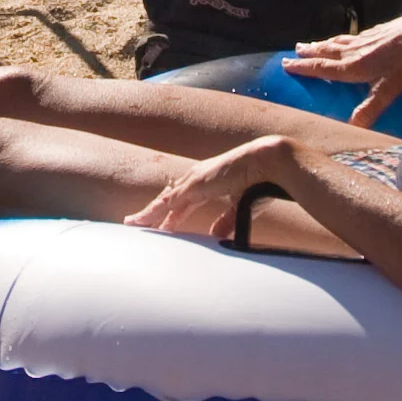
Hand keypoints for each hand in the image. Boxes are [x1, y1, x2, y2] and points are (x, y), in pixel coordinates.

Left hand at [125, 136, 294, 242]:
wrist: (269, 163)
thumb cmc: (260, 182)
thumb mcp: (238, 208)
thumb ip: (224, 223)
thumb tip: (214, 237)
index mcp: (208, 182)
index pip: (182, 201)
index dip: (170, 213)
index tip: (161, 225)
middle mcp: (197, 179)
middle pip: (169, 200)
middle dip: (153, 213)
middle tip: (137, 224)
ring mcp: (194, 180)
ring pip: (164, 201)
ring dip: (148, 214)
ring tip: (132, 224)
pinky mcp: (194, 185)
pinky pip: (168, 202)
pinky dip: (153, 213)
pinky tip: (141, 221)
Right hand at [279, 8, 401, 128]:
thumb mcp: (387, 92)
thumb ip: (368, 110)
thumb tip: (350, 129)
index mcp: (352, 68)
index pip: (321, 68)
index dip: (303, 67)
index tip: (286, 64)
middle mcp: (353, 52)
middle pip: (326, 52)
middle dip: (308, 53)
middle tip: (293, 50)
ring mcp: (363, 40)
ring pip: (336, 42)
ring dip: (322, 44)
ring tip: (311, 43)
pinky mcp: (373, 32)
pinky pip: (350, 36)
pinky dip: (340, 38)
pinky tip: (344, 38)